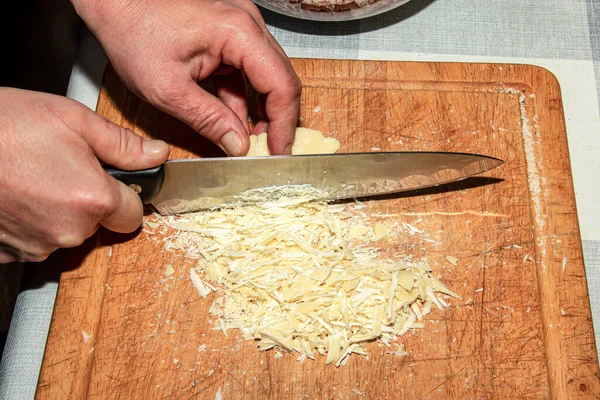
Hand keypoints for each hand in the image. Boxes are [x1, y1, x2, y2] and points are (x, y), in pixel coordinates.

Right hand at [0, 88, 169, 262]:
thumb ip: (123, 144)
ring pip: (66, 233)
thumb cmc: (3, 126)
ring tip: (33, 176)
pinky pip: (35, 240)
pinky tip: (16, 194)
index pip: (134, 215)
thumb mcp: (73, 119)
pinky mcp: (8, 253)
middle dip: (90, 201)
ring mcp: (35, 245)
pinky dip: (31, 222)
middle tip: (63, 168)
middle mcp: (68, 230)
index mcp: (93, 199)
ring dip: (58, 211)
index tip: (115, 182)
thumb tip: (156, 153)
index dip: (127, 196)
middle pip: (99, 225)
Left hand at [72, 0, 301, 155]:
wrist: (113, 2)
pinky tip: (233, 121)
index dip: (285, 124)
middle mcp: (247, 25)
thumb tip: (238, 146)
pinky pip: (246, 71)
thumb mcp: (168, 88)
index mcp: (238, 33)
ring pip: (266, 77)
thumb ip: (208, 120)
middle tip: (268, 152)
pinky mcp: (228, 35)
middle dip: (276, 120)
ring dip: (260, 111)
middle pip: (280, 79)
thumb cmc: (133, 30)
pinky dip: (242, 98)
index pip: (281, 84)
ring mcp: (240, 28)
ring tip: (250, 142)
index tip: (279, 151)